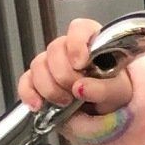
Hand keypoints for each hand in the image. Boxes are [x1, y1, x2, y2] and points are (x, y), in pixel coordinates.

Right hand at [19, 19, 133, 117]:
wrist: (107, 116)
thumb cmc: (115, 96)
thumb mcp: (119, 92)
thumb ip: (105, 88)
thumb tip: (81, 87)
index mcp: (93, 43)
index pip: (80, 28)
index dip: (77, 43)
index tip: (80, 63)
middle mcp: (69, 50)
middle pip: (55, 49)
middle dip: (64, 75)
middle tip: (77, 92)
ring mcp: (52, 65)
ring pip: (38, 65)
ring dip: (50, 87)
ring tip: (66, 102)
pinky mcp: (38, 83)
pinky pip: (25, 82)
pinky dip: (29, 93)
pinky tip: (38, 105)